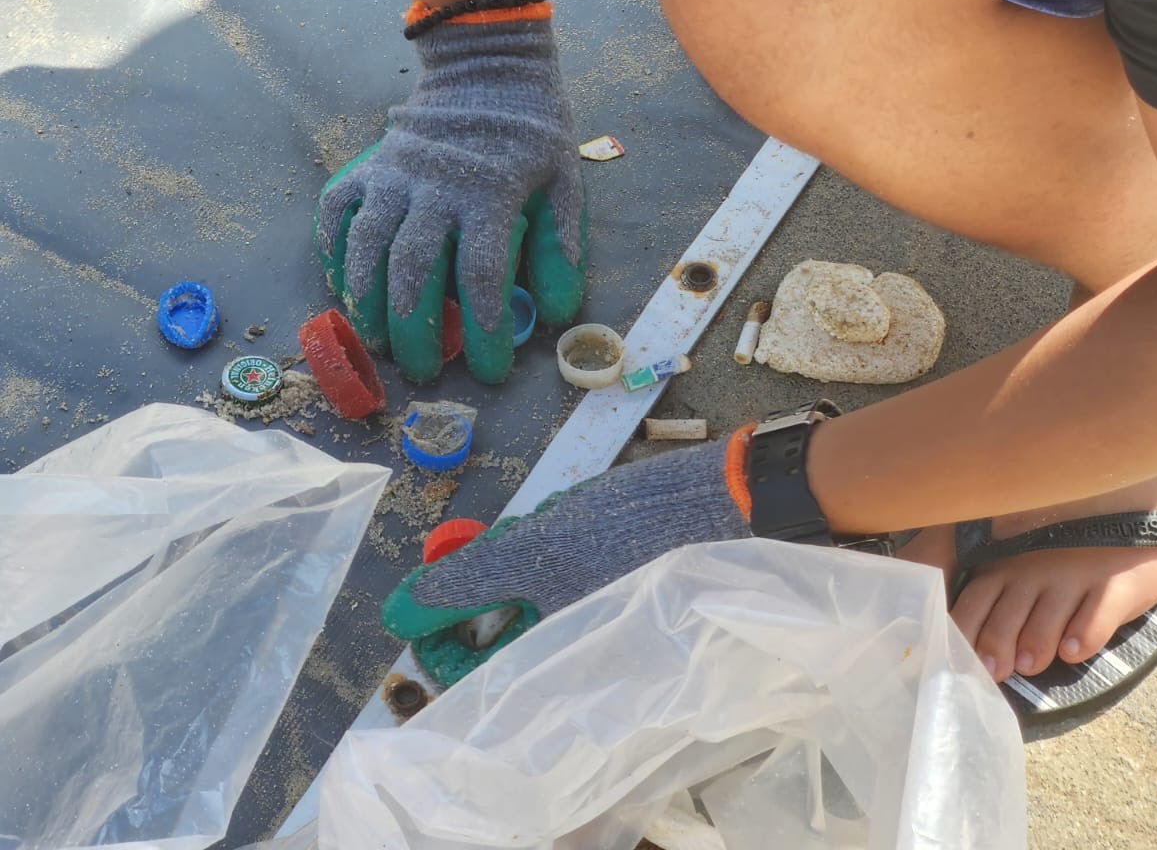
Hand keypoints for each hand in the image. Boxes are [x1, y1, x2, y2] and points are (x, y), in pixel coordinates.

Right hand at [315, 17, 585, 384]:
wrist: (488, 69)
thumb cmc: (531, 134)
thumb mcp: (564, 183)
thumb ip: (559, 246)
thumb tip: (555, 312)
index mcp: (487, 194)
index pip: (481, 275)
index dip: (485, 329)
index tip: (490, 370)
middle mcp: (433, 187)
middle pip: (414, 268)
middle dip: (415, 328)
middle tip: (424, 370)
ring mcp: (393, 174)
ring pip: (367, 244)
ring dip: (367, 299)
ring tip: (375, 341)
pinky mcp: (368, 166)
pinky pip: (338, 211)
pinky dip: (332, 251)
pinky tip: (342, 287)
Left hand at [381, 429, 753, 684]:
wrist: (733, 504)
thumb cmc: (637, 531)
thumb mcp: (536, 547)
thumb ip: (463, 583)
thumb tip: (395, 614)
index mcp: (560, 671)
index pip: (473, 681)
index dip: (441, 635)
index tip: (434, 591)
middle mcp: (581, 668)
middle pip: (502, 641)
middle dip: (491, 586)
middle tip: (511, 538)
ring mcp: (603, 632)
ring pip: (533, 609)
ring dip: (524, 566)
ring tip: (548, 524)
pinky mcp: (622, 601)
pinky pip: (569, 592)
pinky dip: (557, 559)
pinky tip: (574, 525)